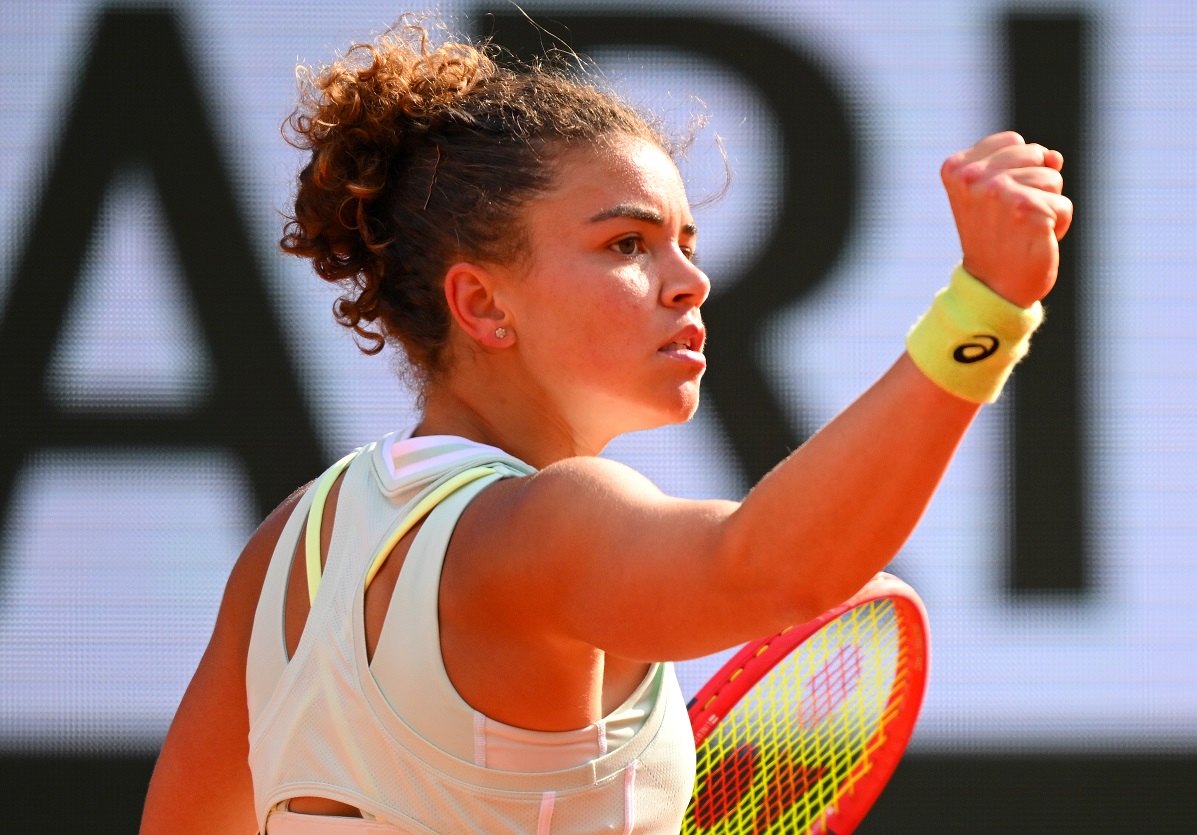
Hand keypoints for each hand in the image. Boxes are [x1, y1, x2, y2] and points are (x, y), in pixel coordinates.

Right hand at [941, 131, 1072, 307]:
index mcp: (957, 168)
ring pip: (1053, 177)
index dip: (1018, 169)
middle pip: (1036, 154)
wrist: (993, 287)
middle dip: (1036, 184)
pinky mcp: (1027, 209)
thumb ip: (1023, 165)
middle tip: (1012, 217)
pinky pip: (1064, 205)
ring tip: (1022, 228)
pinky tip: (1035, 240)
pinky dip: (1058, 225)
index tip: (998, 202)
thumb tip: (1055, 157)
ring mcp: (998, 191)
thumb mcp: (998, 192)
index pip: (1014, 142)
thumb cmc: (996, 238)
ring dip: (1047, 205)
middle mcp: (972, 177)